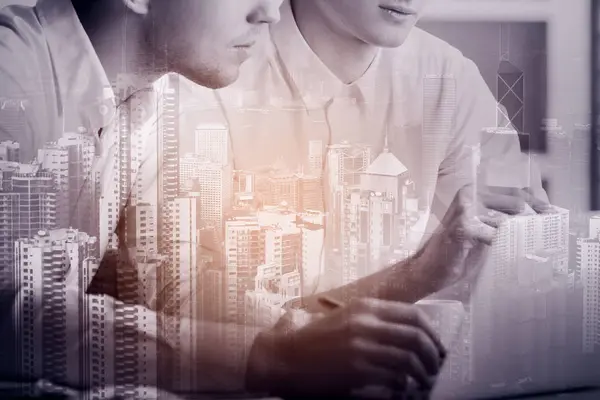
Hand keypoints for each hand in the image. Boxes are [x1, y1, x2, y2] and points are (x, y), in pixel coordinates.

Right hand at [247, 298, 445, 396]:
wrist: (283, 357)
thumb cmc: (313, 341)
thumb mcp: (344, 319)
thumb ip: (373, 321)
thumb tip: (407, 333)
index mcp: (365, 307)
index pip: (414, 314)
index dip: (432, 332)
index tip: (436, 345)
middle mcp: (366, 323)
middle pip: (416, 336)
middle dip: (433, 354)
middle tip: (436, 367)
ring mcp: (362, 347)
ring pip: (409, 359)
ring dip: (422, 373)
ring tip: (424, 382)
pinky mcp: (357, 370)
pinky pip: (393, 378)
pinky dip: (404, 386)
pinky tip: (402, 389)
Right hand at [418, 184, 550, 292]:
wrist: (428, 269)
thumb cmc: (456, 252)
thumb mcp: (483, 231)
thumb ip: (503, 220)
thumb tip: (537, 217)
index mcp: (474, 192)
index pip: (515, 192)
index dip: (538, 203)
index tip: (554, 215)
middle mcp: (470, 195)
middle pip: (516, 202)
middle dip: (536, 218)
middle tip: (551, 231)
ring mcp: (466, 209)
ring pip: (508, 219)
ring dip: (524, 234)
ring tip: (537, 245)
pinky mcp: (464, 227)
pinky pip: (496, 235)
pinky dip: (508, 245)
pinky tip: (516, 254)